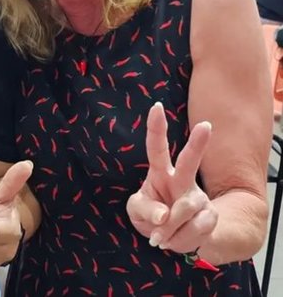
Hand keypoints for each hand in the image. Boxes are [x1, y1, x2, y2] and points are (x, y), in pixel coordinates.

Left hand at [126, 103, 216, 253]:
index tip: (157, 107)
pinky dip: (180, 240)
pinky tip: (173, 240)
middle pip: (188, 162)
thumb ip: (143, 210)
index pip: (156, 149)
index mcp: (159, 173)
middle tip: (206, 125)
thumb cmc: (151, 216)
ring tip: (159, 238)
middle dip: (197, 144)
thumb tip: (164, 214)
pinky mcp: (210, 216)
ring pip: (187, 207)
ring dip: (169, 228)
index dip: (156, 128)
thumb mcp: (136, 212)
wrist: (175, 238)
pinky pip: (197, 228)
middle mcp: (181, 181)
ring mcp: (198, 198)